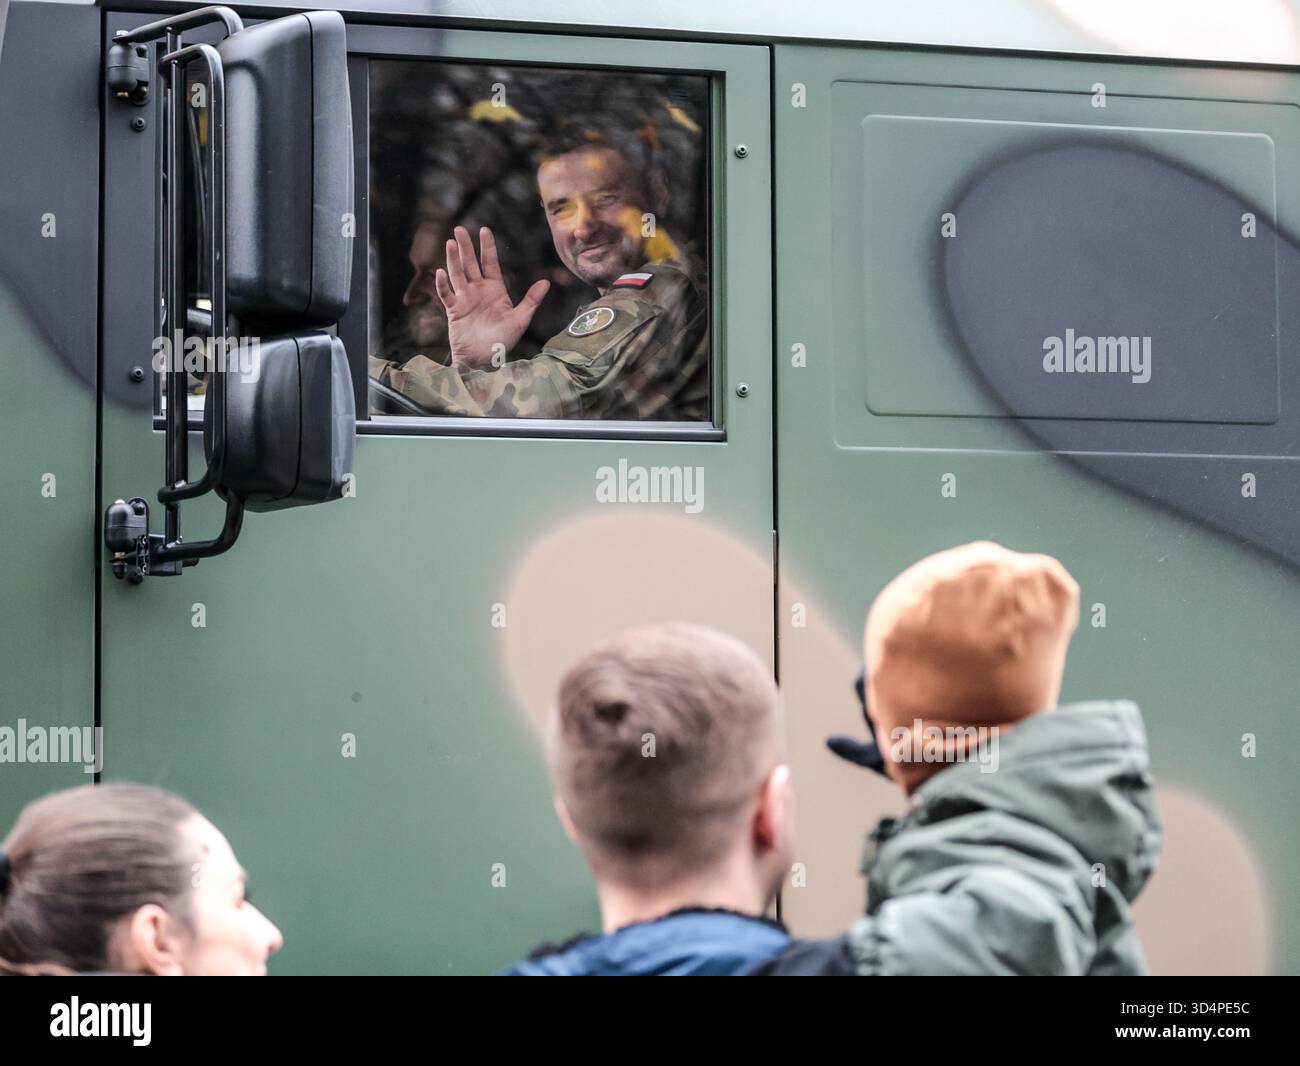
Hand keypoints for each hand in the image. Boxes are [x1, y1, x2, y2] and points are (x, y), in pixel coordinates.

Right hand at [435, 226, 549, 370]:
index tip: (484, 230)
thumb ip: (531, 300)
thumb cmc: (503, 341)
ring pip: (457, 274)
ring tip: (450, 242)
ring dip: (453, 259)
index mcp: (495, 289)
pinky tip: (441, 272)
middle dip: (466, 247)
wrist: (484, 359)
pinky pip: (446, 294)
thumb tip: (546, 282)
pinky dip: (443, 284)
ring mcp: (465, 299)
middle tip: (459, 228)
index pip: (490, 263)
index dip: (486, 247)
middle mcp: (478, 290)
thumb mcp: (520, 320)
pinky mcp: (454, 310)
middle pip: (470, 264)